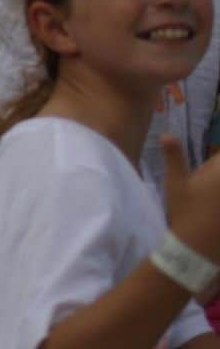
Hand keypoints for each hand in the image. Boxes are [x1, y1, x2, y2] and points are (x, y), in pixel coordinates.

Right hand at [162, 134, 219, 262]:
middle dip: (215, 172)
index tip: (209, 162)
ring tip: (209, 200)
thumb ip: (173, 155)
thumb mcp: (175, 181)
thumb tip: (167, 134)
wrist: (197, 247)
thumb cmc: (185, 211)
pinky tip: (214, 212)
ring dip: (216, 192)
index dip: (215, 161)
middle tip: (203, 185)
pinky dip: (219, 207)